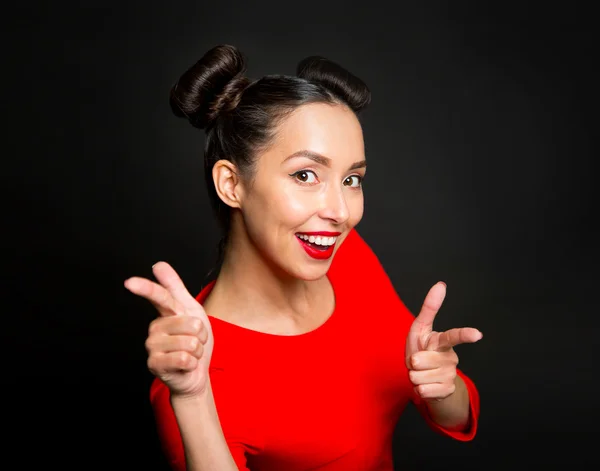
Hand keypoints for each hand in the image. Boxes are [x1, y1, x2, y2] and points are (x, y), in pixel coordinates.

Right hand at [124, 262, 213, 397]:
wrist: (196, 373)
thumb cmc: (193, 340)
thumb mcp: (191, 311)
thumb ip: (175, 287)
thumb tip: (158, 264)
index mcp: (165, 313)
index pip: (158, 297)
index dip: (146, 289)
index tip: (130, 283)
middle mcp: (154, 328)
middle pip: (190, 323)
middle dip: (201, 335)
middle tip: (194, 342)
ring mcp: (152, 347)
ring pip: (189, 342)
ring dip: (197, 350)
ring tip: (189, 354)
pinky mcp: (154, 364)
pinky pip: (184, 358)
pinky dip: (192, 363)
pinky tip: (185, 365)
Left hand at [405, 282, 481, 402]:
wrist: (426, 377)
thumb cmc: (422, 347)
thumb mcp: (420, 328)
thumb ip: (430, 308)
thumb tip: (441, 284)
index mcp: (443, 342)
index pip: (453, 336)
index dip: (464, 334)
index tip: (477, 334)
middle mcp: (450, 358)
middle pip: (420, 360)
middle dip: (413, 362)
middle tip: (418, 362)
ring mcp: (450, 375)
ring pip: (418, 377)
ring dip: (415, 377)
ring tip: (422, 373)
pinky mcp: (447, 390)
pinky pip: (423, 391)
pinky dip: (419, 389)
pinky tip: (427, 385)